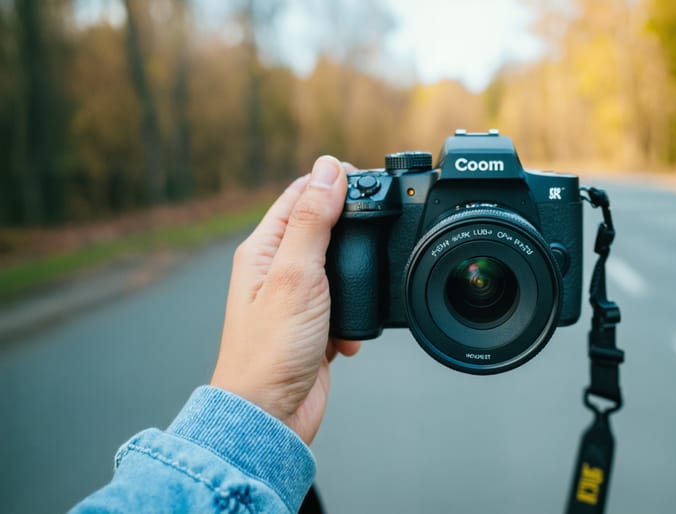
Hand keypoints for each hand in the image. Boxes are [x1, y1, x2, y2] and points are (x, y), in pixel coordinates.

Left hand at [211, 155, 359, 443]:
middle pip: (322, 227)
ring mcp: (296, 300)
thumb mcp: (296, 275)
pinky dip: (357, 317)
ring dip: (357, 278)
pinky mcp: (314, 328)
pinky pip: (345, 307)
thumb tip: (327, 170)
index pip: (299, 195)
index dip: (331, 181)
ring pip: (338, 268)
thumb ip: (312, 220)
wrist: (270, 417)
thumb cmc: (269, 352)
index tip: (365, 177)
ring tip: (363, 289)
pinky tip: (352, 334)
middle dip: (353, 229)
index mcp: (263, 249)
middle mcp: (276, 271)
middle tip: (378, 229)